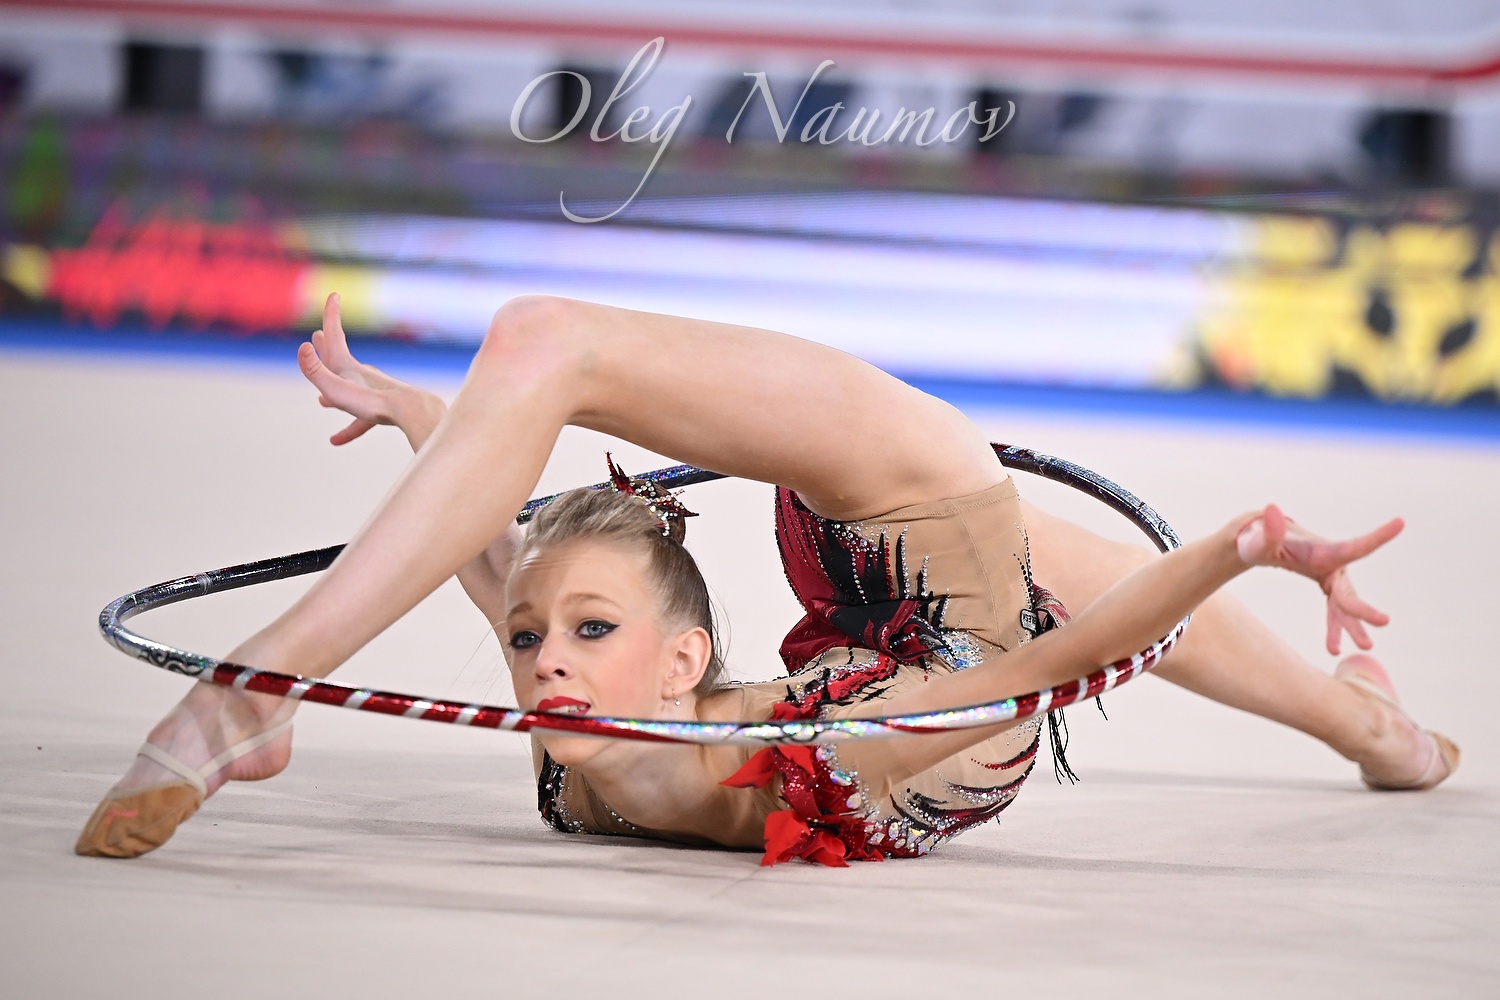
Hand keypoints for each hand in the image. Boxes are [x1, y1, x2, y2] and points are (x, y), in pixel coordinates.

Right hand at [297, 293, 443, 447]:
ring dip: (337, 391)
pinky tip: (336, 440)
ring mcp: (373, 392)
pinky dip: (348, 428)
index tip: (334, 295)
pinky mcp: (382, 410)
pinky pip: (360, 420)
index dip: (331, 315)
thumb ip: (316, 371)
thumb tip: (303, 348)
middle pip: (340, 359)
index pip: (335, 337)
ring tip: (323, 400)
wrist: (413, 413)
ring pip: (350, 390)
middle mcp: (361, 376)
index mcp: (348, 367)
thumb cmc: (373, 402)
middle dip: (329, 348)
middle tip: (321, 335)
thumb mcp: (337, 388)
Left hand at [1234, 505, 1403, 654]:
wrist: (1260, 543)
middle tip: (1383, 622)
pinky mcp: (1328, 588)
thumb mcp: (1258, 539)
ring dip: (1354, 626)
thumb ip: (1267, 530)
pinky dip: (1335, 629)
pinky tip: (1332, 649)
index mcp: (1322, 551)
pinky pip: (1335, 612)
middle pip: (1350, 590)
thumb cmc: (1258, 539)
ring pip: (1346, 606)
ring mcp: (1333, 578)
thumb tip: (1271, 508)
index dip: (1377, 537)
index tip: (1400, 522)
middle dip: (1363, 608)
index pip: (1353, 546)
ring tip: (1365, 647)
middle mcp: (1333, 564)